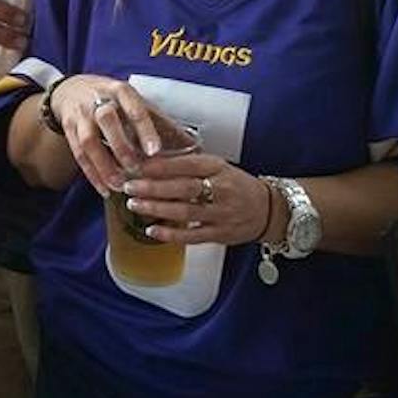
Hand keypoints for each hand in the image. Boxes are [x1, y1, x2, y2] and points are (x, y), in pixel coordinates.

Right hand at [49, 75, 166, 195]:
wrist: (70, 90)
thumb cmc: (112, 99)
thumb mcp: (135, 101)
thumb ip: (160, 122)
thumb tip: (193, 146)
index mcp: (120, 91)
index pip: (134, 108)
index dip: (144, 130)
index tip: (155, 151)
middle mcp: (97, 100)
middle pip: (106, 120)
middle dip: (121, 146)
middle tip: (135, 169)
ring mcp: (80, 115)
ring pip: (88, 141)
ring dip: (104, 165)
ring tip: (119, 186)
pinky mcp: (69, 130)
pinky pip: (78, 155)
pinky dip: (91, 174)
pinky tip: (104, 189)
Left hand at [122, 153, 273, 247]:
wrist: (268, 209)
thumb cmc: (235, 184)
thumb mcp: (216, 167)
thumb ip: (188, 165)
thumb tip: (149, 161)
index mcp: (218, 168)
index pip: (187, 164)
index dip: (161, 166)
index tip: (138, 165)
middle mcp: (221, 189)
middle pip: (184, 188)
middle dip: (153, 187)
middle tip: (129, 185)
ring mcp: (222, 213)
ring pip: (186, 212)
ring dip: (157, 208)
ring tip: (134, 204)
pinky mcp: (221, 234)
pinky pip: (193, 235)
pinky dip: (171, 234)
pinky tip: (152, 230)